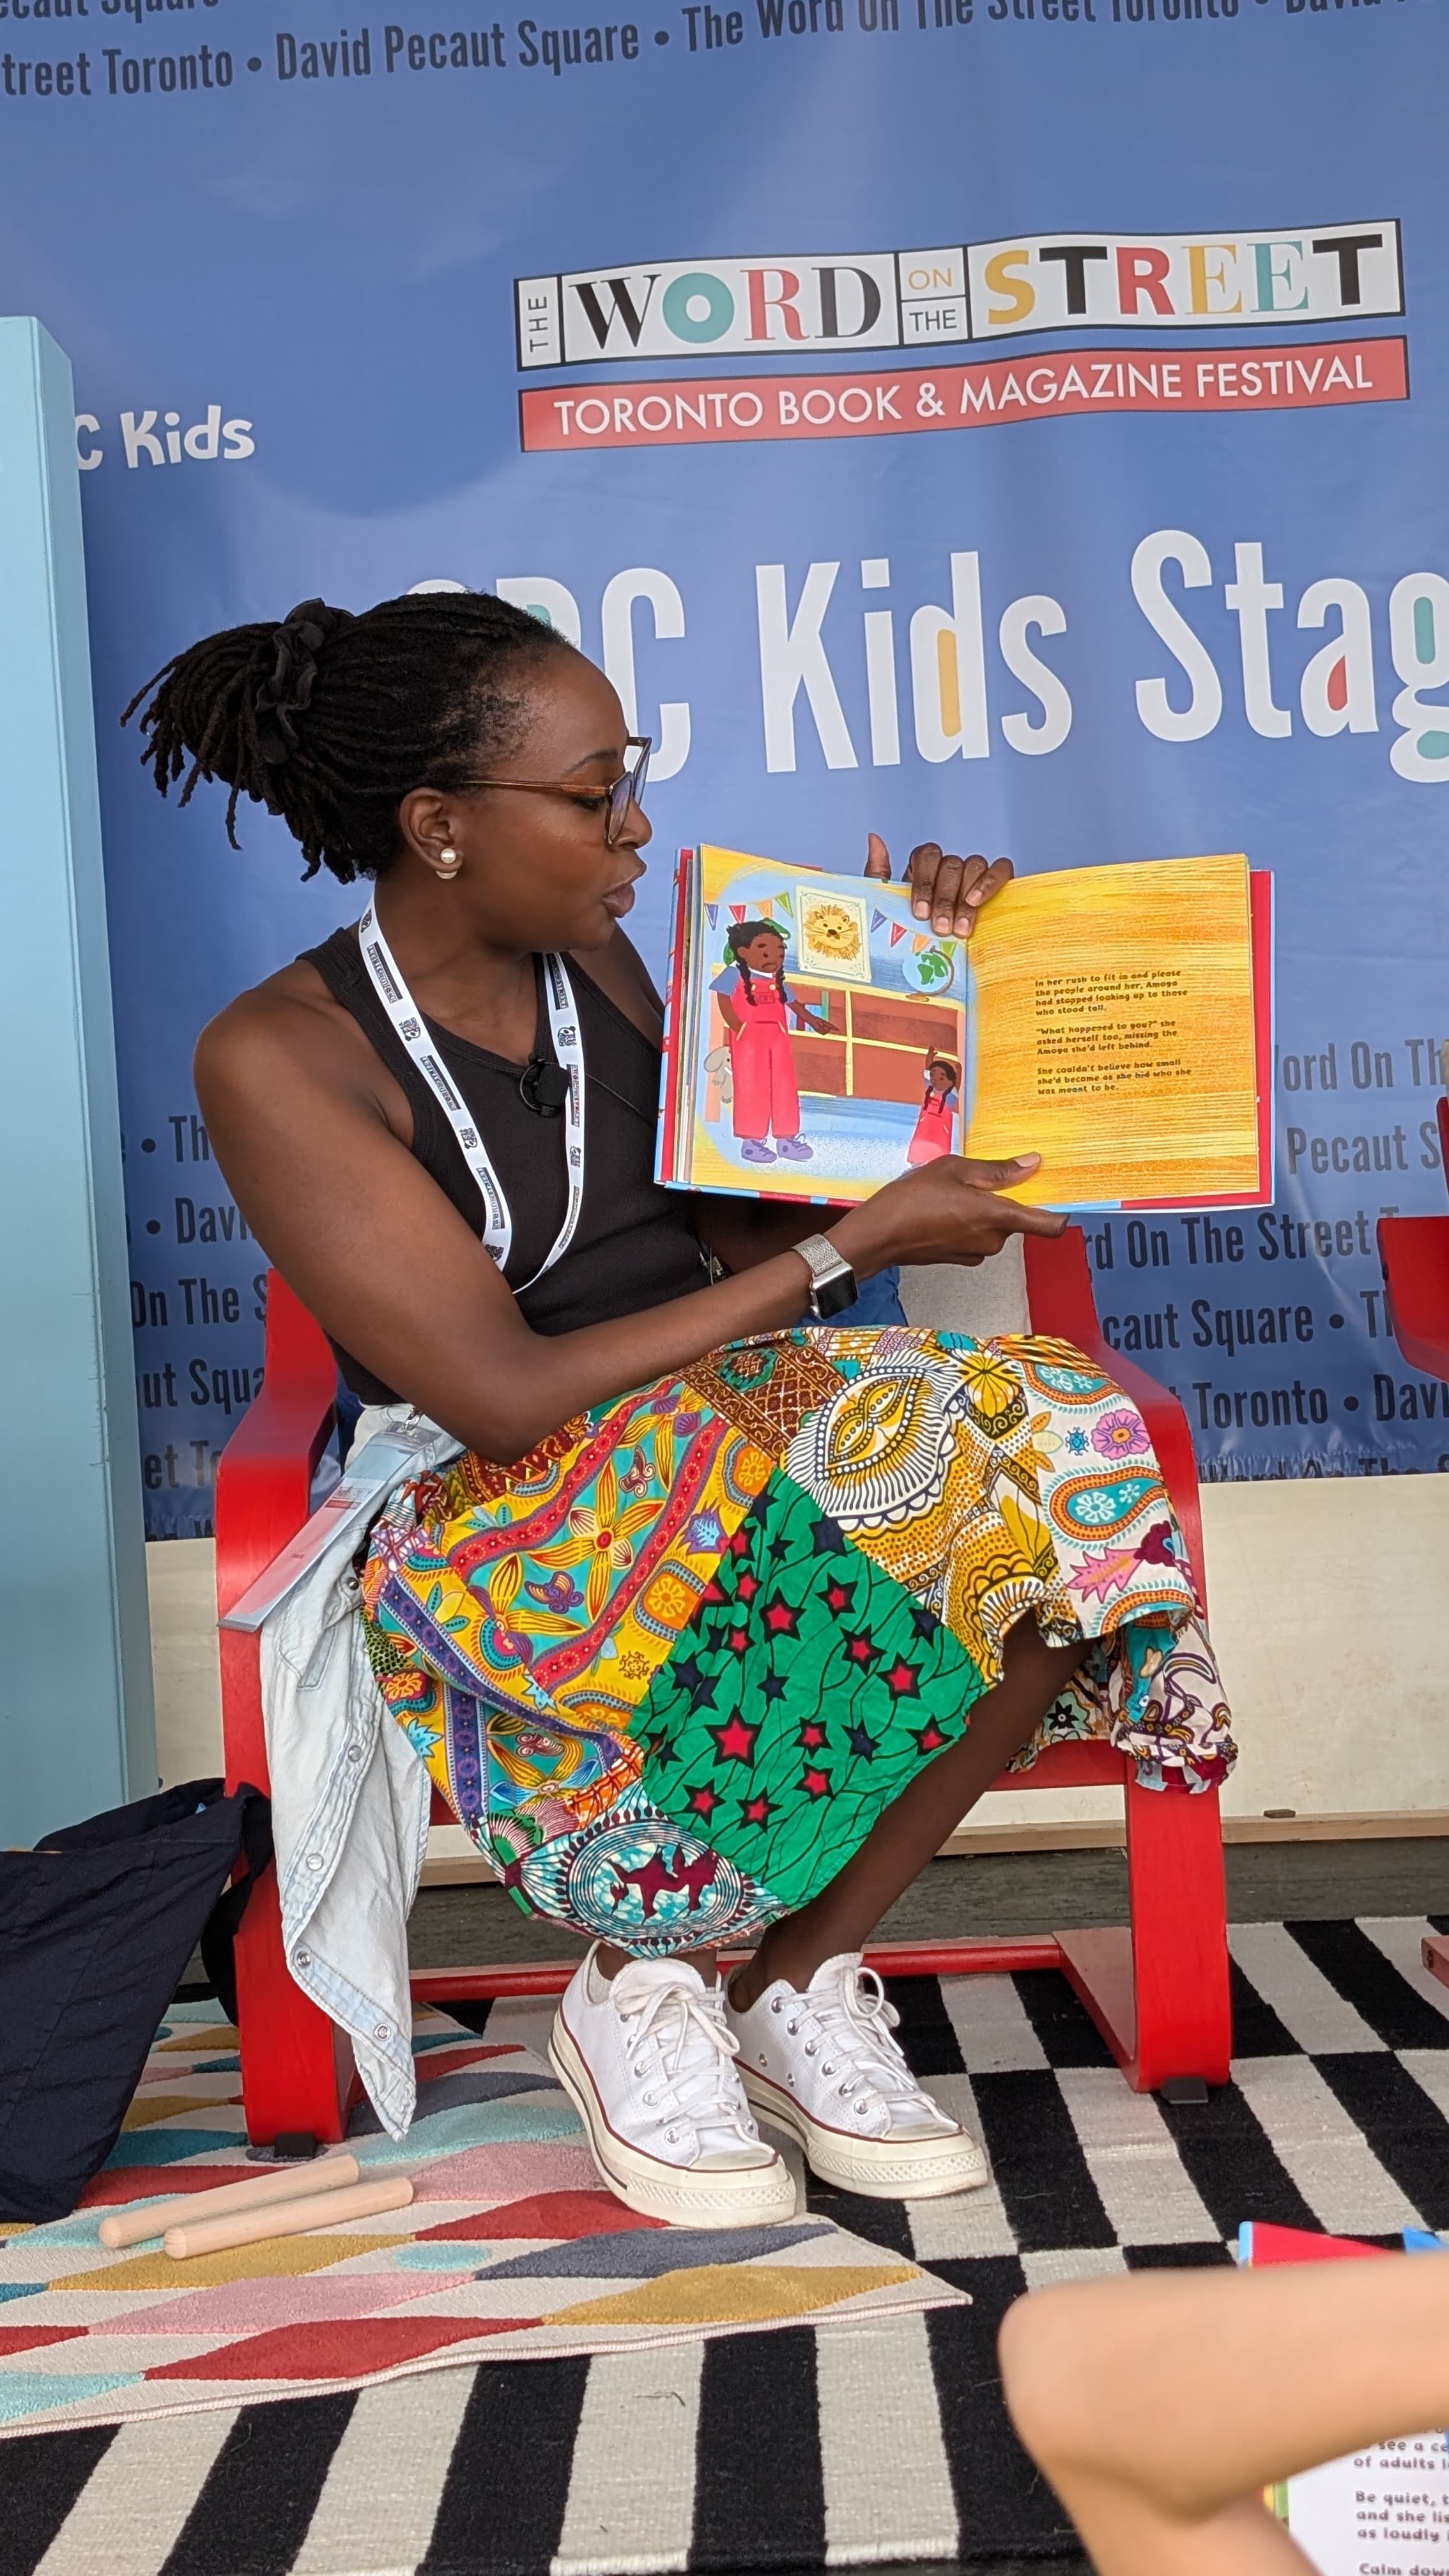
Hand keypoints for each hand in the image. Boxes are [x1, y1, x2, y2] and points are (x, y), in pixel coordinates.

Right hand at [831, 1154, 1065, 1272]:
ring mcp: (977, 1251)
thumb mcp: (954, 1170)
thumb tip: (1032, 1165)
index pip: (1049, 1226)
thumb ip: (997, 1170)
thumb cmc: (912, 1200)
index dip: (1061, 1212)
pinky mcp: (961, 1257)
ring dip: (984, 1209)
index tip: (1061, 1196)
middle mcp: (993, 1240)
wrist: (878, 1236)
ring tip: (954, 1190)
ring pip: (995, 1226)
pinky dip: (969, 1221)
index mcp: (997, 1216)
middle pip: (1017, 1218)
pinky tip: (944, 1207)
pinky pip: (977, 1235)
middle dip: (1004, 1198)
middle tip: (978, 1178)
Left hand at [864, 831, 1012, 939]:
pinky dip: (990, 881)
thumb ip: (878, 872)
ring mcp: (974, 876)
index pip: (926, 855)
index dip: (924, 881)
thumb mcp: (886, 908)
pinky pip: (1002, 869)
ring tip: (960, 930)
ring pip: (973, 865)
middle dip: (943, 898)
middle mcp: (950, 870)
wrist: (933, 971)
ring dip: (965, 898)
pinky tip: (978, 901)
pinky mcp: (998, 886)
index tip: (920, 912)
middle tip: (940, 928)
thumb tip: (874, 838)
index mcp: (924, 872)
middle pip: (950, 863)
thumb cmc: (907, 939)